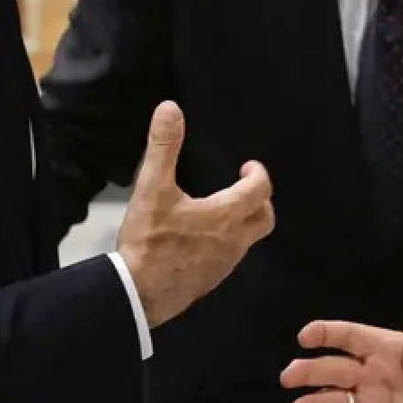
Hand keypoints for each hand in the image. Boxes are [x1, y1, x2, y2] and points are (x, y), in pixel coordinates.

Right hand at [115, 101, 273, 327]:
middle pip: (265, 218)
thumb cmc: (149, 241)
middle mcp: (234, 241)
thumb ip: (163, 147)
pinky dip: (227, 243)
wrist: (138, 294)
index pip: (260, 190)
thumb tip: (170, 109)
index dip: (258, 174)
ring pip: (248, 240)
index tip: (247, 167)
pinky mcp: (211, 281)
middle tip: (245, 188)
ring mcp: (225, 265)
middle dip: (260, 200)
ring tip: (223, 210)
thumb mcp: (151, 188)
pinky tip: (204, 240)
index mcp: (226, 215)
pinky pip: (230, 258)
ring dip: (243, 222)